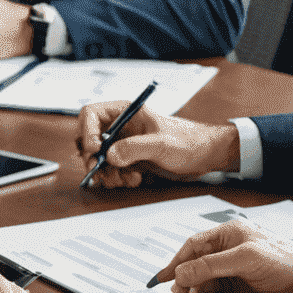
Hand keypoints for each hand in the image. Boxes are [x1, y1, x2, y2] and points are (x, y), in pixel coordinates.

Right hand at [75, 103, 238, 188]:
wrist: (205, 156)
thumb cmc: (189, 141)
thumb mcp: (162, 143)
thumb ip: (134, 148)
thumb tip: (110, 156)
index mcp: (125, 112)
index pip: (91, 115)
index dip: (87, 131)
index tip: (96, 150)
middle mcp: (120, 127)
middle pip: (88, 140)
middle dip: (93, 158)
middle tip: (100, 170)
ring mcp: (123, 145)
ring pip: (98, 159)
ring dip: (106, 173)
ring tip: (123, 179)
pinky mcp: (129, 161)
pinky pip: (111, 171)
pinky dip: (116, 179)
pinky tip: (133, 180)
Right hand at [154, 220, 292, 292]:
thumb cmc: (285, 259)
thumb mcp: (244, 258)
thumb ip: (210, 265)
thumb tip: (181, 274)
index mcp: (227, 235)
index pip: (192, 247)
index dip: (175, 262)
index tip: (162, 278)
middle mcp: (228, 252)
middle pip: (195, 267)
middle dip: (187, 282)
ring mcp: (234, 271)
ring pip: (205, 283)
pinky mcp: (241, 288)